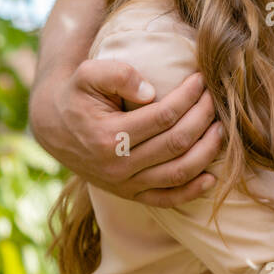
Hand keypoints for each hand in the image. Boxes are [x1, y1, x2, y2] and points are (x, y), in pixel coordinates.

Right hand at [46, 59, 224, 206]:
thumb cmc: (76, 94)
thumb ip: (117, 74)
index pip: (164, 116)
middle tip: (214, 98)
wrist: (54, 125)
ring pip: (178, 173)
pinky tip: (211, 176)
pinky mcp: (130, 194)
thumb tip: (151, 90)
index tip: (200, 80)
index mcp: (108, 136)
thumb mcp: (87, 74)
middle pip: (176, 143)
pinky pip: (166, 200)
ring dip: (206, 151)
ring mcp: (124, 184)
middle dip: (203, 117)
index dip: (188, 97)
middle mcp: (117, 166)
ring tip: (220, 128)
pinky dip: (192, 191)